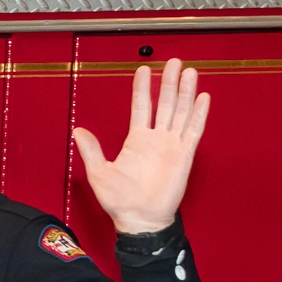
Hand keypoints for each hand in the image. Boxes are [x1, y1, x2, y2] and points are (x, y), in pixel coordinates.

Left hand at [73, 56, 209, 235]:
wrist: (140, 220)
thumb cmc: (121, 202)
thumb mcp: (99, 173)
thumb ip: (91, 150)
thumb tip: (78, 131)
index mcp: (136, 141)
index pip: (140, 107)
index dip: (142, 88)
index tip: (144, 70)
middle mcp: (155, 139)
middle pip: (165, 103)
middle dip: (169, 82)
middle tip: (174, 62)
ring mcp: (171, 145)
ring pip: (180, 112)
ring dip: (185, 92)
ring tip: (189, 72)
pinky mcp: (184, 155)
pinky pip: (193, 131)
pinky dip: (198, 114)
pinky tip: (203, 98)